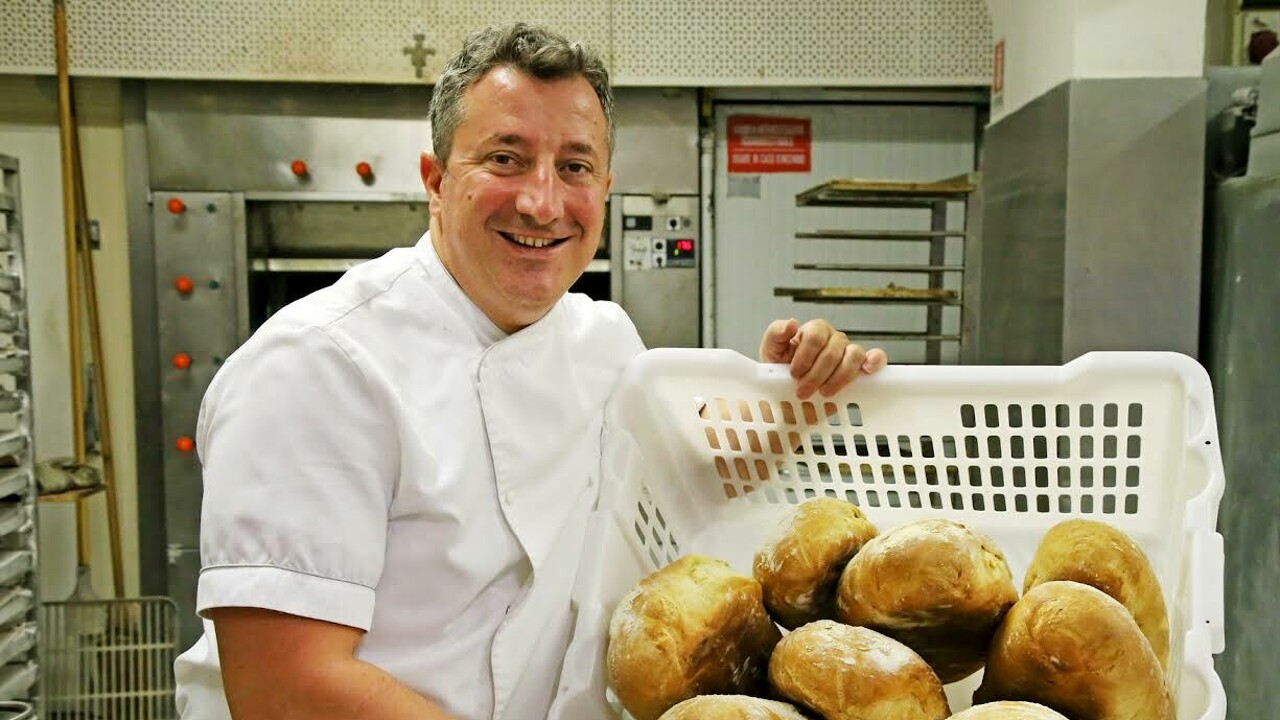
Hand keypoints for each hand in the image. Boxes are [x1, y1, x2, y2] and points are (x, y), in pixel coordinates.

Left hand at [759, 318, 887, 399]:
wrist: (788, 390)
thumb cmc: (781, 368)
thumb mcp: (771, 350)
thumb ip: (776, 333)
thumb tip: (792, 323)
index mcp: (813, 331)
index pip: (816, 336)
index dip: (805, 357)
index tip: (794, 374)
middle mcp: (833, 338)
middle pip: (833, 351)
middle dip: (816, 375)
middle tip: (802, 391)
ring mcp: (849, 351)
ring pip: (854, 355)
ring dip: (839, 378)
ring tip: (824, 393)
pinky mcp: (861, 366)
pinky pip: (876, 357)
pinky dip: (875, 362)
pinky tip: (867, 371)